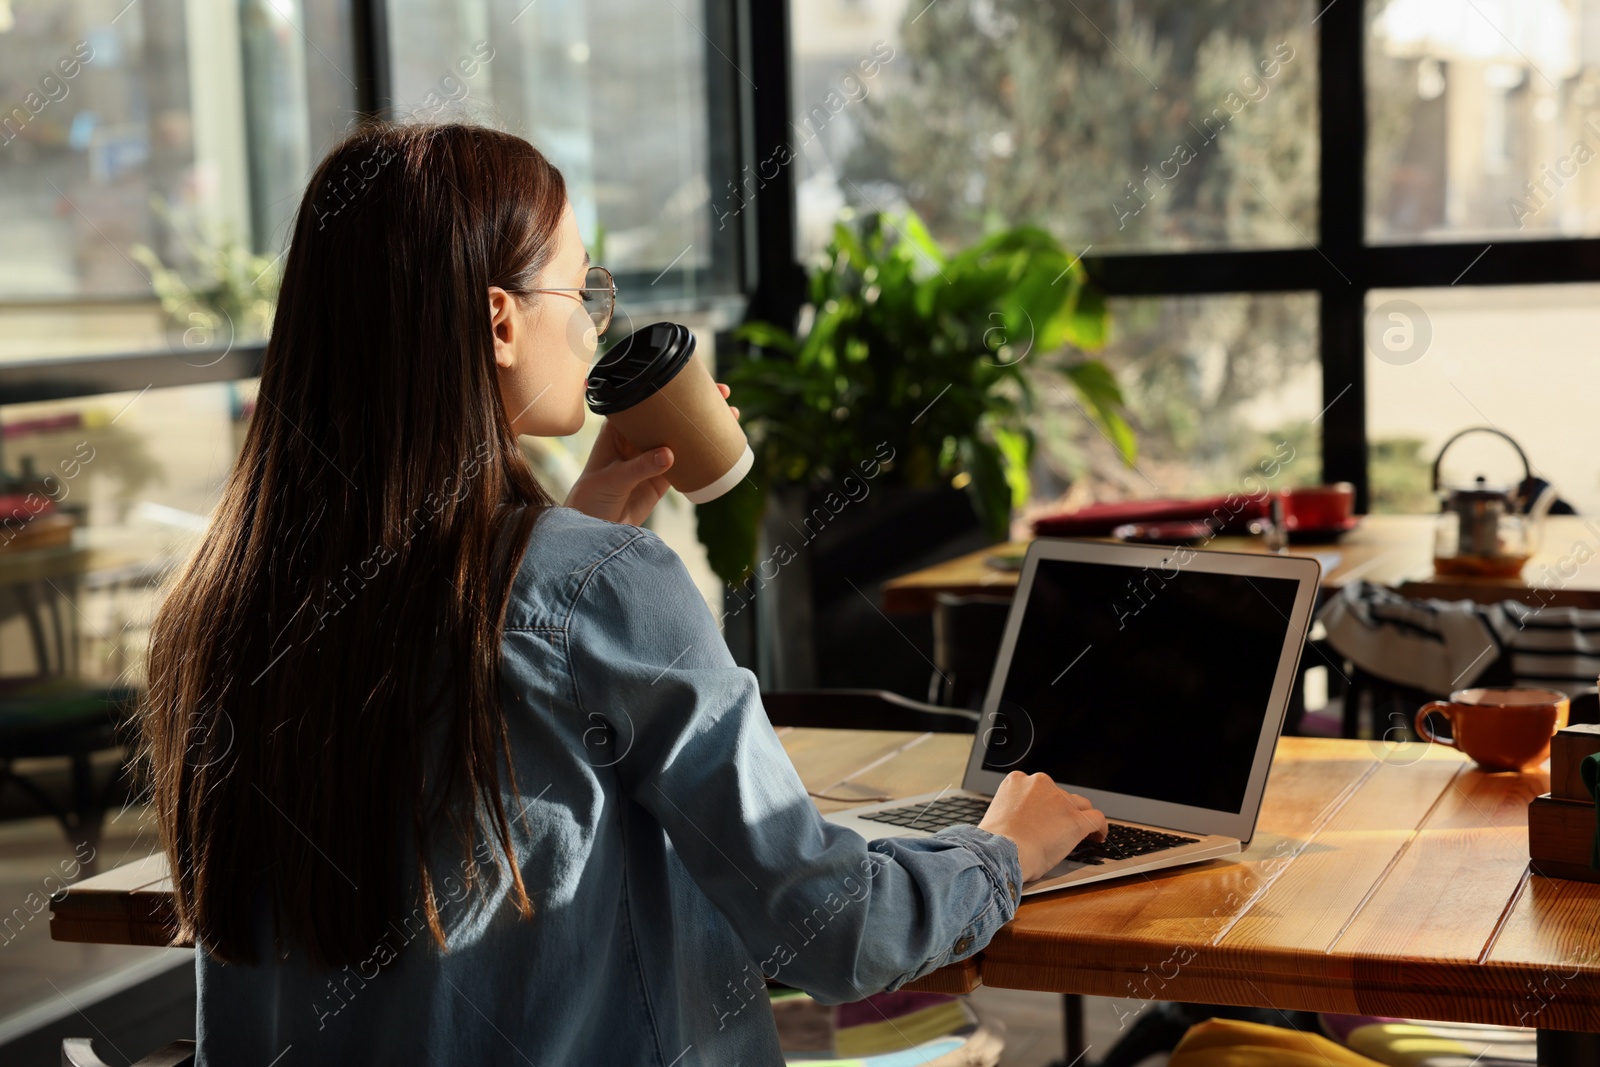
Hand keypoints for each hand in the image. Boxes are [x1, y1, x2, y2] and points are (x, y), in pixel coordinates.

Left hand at [564, 384, 738, 525]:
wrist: (594, 529)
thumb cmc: (590, 497)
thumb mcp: (612, 479)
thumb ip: (640, 467)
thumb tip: (670, 455)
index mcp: (619, 429)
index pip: (644, 401)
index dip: (667, 389)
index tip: (689, 381)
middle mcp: (637, 438)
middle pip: (669, 414)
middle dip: (694, 403)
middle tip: (722, 392)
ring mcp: (652, 457)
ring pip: (682, 436)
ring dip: (703, 426)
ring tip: (730, 414)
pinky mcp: (663, 477)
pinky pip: (687, 461)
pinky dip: (703, 453)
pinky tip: (719, 445)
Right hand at [978, 771, 1107, 882]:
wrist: (1001, 852)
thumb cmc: (995, 843)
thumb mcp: (1000, 814)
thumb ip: (1015, 811)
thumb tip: (1025, 823)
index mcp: (1018, 781)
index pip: (1040, 788)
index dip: (1046, 804)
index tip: (1048, 816)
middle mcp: (1040, 784)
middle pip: (1061, 795)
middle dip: (1062, 811)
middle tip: (1061, 829)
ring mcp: (1060, 800)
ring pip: (1080, 805)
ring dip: (1079, 818)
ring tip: (1083, 834)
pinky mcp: (1075, 819)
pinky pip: (1097, 819)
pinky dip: (1100, 828)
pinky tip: (1097, 837)